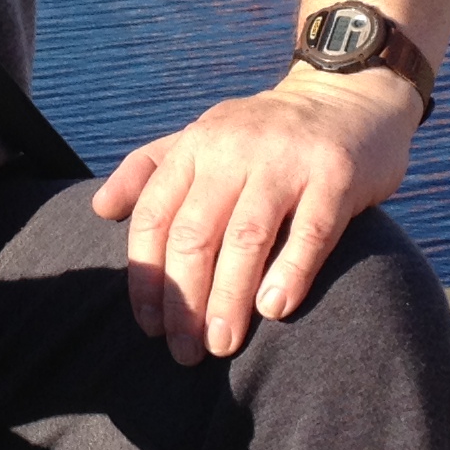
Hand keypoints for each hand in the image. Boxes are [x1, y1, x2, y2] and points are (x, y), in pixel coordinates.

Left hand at [90, 67, 418, 365]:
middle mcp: (235, 150)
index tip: (150, 327)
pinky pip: (310, 231)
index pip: (154, 217)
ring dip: (228, 298)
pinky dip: (290, 273)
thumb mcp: (204, 137)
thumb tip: (99, 209)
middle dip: (185, 301)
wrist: (349, 96)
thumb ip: (149, 170)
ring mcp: (287, 161)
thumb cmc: (267, 134)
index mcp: (197, 146)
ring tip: (222, 344)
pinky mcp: (337, 175)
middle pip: (195, 235)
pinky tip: (274, 310)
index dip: (147, 277)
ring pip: (246, 238)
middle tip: (186, 352)